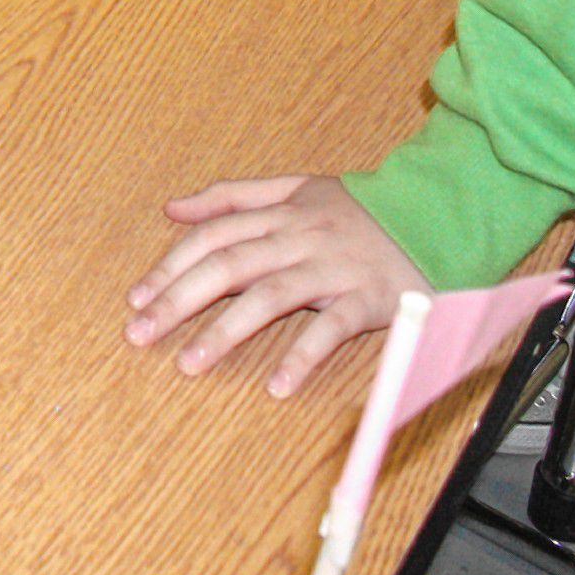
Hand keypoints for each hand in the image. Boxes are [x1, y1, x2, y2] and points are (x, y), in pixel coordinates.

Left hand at [125, 175, 425, 394]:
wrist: (438, 216)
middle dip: (177, 300)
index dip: (170, 266)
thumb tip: (172, 208)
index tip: (136, 298)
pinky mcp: (368, 299)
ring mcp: (333, 269)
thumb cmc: (360, 210)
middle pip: (227, 266)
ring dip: (224, 332)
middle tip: (139, 333)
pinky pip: (331, 330)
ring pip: (268, 298)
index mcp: (279, 214)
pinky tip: (276, 385)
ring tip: (188, 364)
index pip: (211, 237)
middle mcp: (299, 238)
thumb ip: (232, 197)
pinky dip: (302, 358)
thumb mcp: (295, 189)